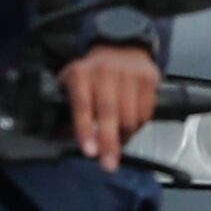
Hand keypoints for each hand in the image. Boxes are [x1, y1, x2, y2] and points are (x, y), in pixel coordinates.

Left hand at [57, 44, 159, 170]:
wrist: (121, 46)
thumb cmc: (93, 73)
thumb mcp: (73, 83)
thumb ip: (66, 109)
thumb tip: (62, 138)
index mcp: (81, 74)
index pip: (83, 105)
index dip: (85, 130)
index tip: (90, 152)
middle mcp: (105, 72)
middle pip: (109, 114)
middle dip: (109, 143)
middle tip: (108, 165)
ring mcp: (129, 74)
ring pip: (129, 118)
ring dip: (124, 136)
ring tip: (118, 138)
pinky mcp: (148, 79)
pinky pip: (145, 114)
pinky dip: (138, 125)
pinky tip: (130, 121)